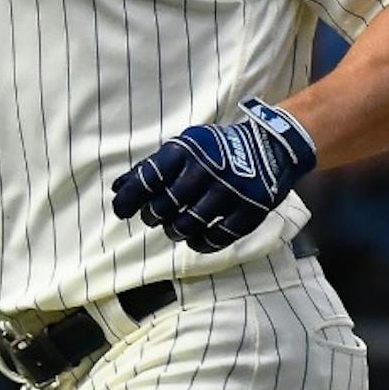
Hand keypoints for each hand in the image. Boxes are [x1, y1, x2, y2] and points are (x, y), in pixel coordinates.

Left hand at [111, 97, 316, 252]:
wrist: (271, 145)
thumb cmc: (216, 149)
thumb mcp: (184, 147)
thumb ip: (151, 167)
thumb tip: (117, 189)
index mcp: (185, 152)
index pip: (148, 179)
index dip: (130, 199)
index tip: (122, 211)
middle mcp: (206, 170)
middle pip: (165, 206)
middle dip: (152, 216)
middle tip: (154, 216)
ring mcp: (230, 191)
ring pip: (188, 225)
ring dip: (174, 231)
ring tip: (174, 228)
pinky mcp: (252, 210)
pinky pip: (219, 237)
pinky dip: (201, 243)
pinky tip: (196, 240)